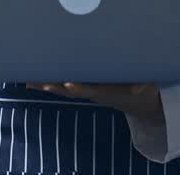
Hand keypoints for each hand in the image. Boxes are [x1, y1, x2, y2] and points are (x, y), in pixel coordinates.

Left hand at [26, 82, 163, 124]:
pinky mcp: (82, 86)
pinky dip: (47, 83)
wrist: (137, 99)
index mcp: (109, 91)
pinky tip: (31, 81)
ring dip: (48, 85)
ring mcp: (86, 90)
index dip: (81, 88)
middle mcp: (94, 92)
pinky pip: (62, 86)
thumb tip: (141, 88)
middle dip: (58, 88)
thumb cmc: (142, 87)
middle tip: (44, 84)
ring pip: (63, 89)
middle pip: (73, 91)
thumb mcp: (147, 85)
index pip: (93, 90)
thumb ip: (144, 84)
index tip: (69, 84)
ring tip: (31, 81)